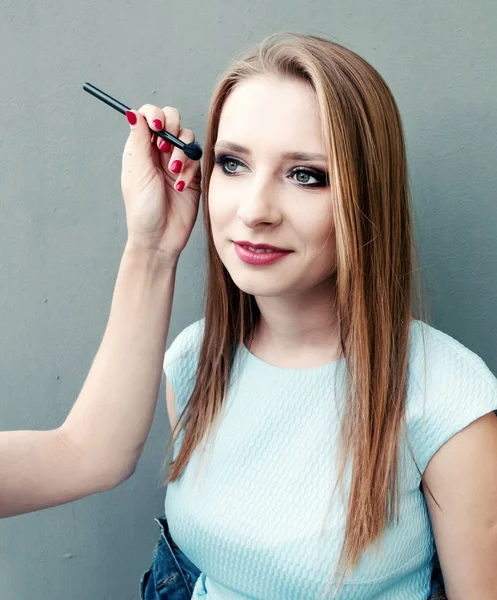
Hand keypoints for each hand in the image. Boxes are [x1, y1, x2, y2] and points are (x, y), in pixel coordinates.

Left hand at [121, 104, 200, 261]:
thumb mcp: (138, 172)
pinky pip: (197, 158)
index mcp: (140, 148)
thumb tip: (132, 112)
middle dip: (172, 129)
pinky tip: (180, 184)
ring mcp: (176, 162)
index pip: (148, 116)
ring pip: (187, 137)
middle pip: (171, 120)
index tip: (157, 128)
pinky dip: (189, 168)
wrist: (160, 237)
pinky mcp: (192, 174)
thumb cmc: (143, 210)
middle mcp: (158, 152)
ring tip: (173, 172)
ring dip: (181, 152)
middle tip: (165, 149)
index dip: (155, 115)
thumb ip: (138, 140)